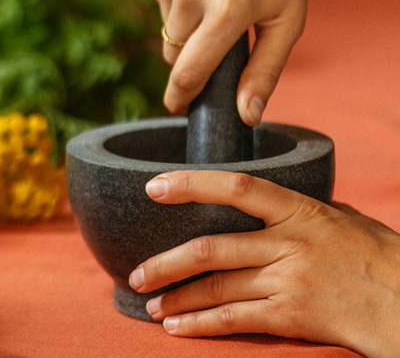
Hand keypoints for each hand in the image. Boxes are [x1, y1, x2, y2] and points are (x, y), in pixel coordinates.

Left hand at [128, 171, 399, 356]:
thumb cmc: (383, 258)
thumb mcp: (345, 219)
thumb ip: (303, 210)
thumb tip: (269, 201)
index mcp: (300, 210)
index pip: (236, 186)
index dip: (191, 184)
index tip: (153, 187)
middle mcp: (289, 243)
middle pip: (210, 248)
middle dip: (165, 263)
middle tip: (135, 274)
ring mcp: (289, 280)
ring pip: (216, 286)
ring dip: (177, 298)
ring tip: (150, 304)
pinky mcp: (292, 315)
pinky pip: (234, 320)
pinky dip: (200, 324)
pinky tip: (177, 327)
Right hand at [138, 0, 310, 124]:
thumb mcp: (289, 18)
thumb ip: (266, 71)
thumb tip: (245, 117)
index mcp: (229, 8)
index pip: (189, 70)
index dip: (182, 96)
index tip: (179, 108)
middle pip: (175, 51)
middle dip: (195, 49)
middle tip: (225, 20)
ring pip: (166, 25)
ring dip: (187, 19)